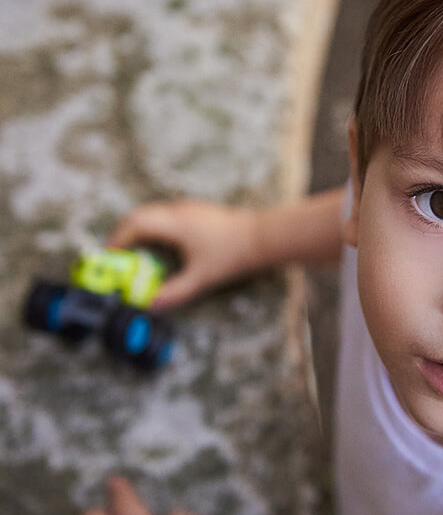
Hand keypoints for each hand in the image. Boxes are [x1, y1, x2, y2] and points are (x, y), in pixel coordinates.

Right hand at [108, 200, 261, 308]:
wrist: (262, 236)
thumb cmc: (232, 255)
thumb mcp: (201, 279)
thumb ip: (173, 293)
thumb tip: (148, 306)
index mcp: (174, 223)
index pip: (135, 224)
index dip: (116, 240)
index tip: (108, 258)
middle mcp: (177, 210)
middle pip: (138, 215)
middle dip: (121, 234)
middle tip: (112, 257)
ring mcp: (186, 208)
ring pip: (151, 213)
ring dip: (136, 230)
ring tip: (129, 253)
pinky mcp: (194, 211)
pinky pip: (162, 215)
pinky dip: (150, 228)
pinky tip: (154, 246)